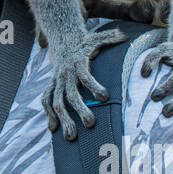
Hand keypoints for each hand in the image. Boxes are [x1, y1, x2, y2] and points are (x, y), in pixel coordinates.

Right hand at [42, 23, 128, 139]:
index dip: (94, 86)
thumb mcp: (97, 37)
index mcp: (78, 63)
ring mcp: (57, 81)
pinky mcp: (52, 85)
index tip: (105, 97)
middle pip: (71, 95)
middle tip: (91, 124)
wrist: (62, 38)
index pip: (85, 76)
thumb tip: (125, 36)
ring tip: (71, 137)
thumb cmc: (84, 41)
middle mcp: (66, 74)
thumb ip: (111, 37)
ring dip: (64, 119)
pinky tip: (53, 128)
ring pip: (57, 102)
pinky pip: (47, 100)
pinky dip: (49, 114)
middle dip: (80, 110)